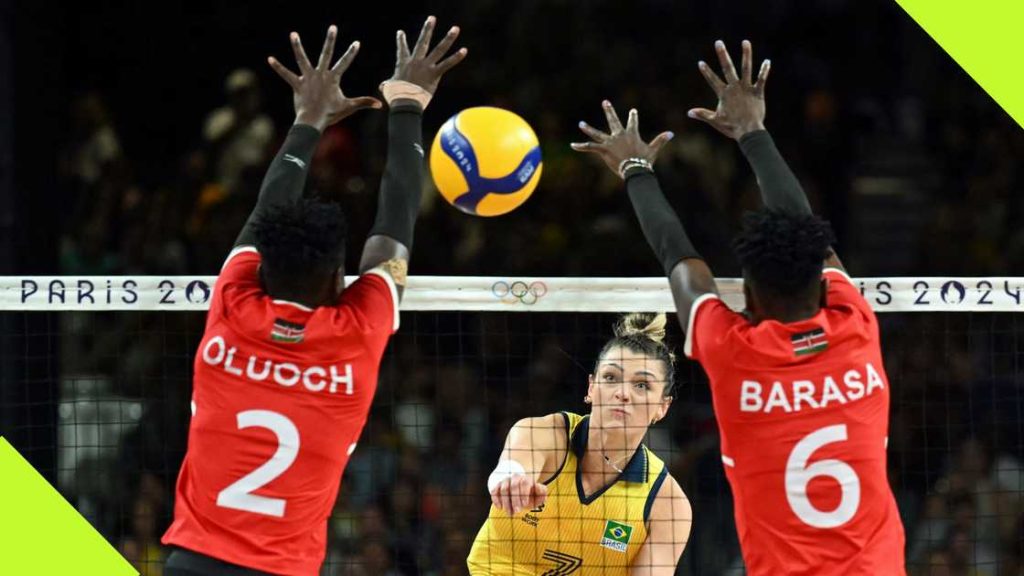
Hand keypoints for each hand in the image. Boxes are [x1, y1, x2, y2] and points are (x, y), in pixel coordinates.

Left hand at [267, 25, 381, 131]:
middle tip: (333, 27)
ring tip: (293, 34)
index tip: (356, 42)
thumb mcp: (349, 107)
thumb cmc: (331, 114)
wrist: (313, 121)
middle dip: (331, 40)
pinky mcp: (296, 84)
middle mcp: (320, 74)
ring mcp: (307, 78)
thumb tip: (381, 105)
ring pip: (302, 59)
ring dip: (297, 46)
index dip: (351, 53)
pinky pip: (286, 74)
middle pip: (326, 54)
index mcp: (333, 78)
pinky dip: (278, 67)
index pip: (344, 63)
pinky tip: (270, 59)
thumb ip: (364, 103)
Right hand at [385, 15, 466, 95]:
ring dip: (448, 38)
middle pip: (423, 41)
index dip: (401, 40)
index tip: (400, 32)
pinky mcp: (435, 74)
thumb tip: (382, 86)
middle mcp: (416, 61)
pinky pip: (447, 64)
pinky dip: (456, 57)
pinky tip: (464, 50)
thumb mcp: (389, 88)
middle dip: (427, 29)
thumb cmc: (396, 96)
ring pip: (439, 49)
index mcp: (403, 63)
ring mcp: (426, 66)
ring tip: (455, 28)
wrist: (405, 101)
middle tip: (431, 18)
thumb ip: (387, 85)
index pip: (402, 49)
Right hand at [490, 474, 547, 514]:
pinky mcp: (497, 486)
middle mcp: (514, 478)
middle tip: (517, 511)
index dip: (524, 493)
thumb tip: (543, 492)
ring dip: (506, 502)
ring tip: (510, 513)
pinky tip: (499, 507)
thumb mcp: (537, 494)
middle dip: (515, 499)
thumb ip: (542, 493)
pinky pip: (494, 491)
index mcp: (526, 479)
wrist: (517, 487)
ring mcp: (505, 481)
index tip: (525, 504)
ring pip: (504, 490)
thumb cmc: (529, 494)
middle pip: (513, 486)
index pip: (524, 482)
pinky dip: (496, 499)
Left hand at [570, 100, 673, 177]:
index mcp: (631, 134)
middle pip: (613, 120)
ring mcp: (610, 142)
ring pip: (596, 134)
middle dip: (609, 111)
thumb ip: (661, 140)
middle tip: (605, 102)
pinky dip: (581, 146)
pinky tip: (572, 145)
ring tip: (581, 123)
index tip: (632, 111)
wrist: (635, 169)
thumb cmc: (644, 161)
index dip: (632, 116)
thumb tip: (672, 133)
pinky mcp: (603, 150)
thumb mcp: (653, 149)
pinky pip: (590, 147)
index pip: (632, 122)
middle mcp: (619, 135)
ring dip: (588, 128)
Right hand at [688, 40, 770, 139]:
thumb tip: (689, 112)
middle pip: (727, 68)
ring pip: (746, 68)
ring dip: (746, 54)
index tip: (701, 62)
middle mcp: (734, 88)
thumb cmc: (731, 127)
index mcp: (724, 94)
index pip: (713, 80)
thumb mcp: (715, 120)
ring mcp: (746, 88)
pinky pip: (762, 79)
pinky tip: (767, 61)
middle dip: (722, 54)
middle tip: (718, 42)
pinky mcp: (758, 92)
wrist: (749, 131)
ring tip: (745, 42)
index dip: (706, 71)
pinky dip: (764, 70)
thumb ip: (702, 114)